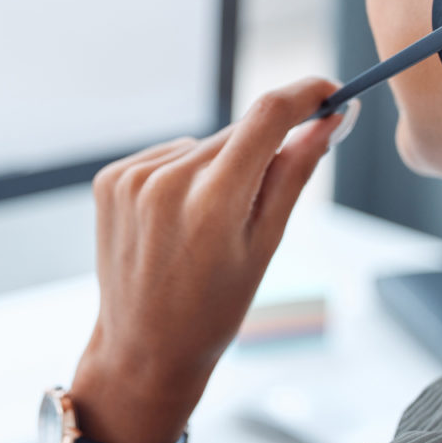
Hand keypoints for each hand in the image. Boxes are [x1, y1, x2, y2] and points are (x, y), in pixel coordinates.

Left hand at [71, 78, 341, 442]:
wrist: (143, 349)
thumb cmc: (214, 308)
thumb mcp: (267, 244)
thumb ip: (296, 173)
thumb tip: (328, 122)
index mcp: (213, 203)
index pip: (268, 116)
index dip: (306, 94)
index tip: (330, 93)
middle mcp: (167, 182)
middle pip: (239, 133)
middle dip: (265, 151)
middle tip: (261, 202)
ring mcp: (132, 179)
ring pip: (206, 145)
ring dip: (223, 166)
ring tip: (210, 224)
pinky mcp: (111, 179)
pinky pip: (171, 155)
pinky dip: (186, 175)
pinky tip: (180, 218)